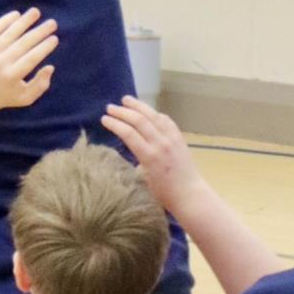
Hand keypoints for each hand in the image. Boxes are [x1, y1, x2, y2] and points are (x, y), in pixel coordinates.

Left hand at [0, 8, 57, 119]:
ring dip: (23, 21)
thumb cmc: (4, 97)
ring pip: (9, 33)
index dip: (45, 47)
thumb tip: (50, 66)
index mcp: (13, 76)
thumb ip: (41, 85)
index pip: (32, 58)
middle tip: (52, 23)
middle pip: (23, 43)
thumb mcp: (25, 98)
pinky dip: (4, 21)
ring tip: (35, 12)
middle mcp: (0, 63)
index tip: (54, 38)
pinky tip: (16, 14)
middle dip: (40, 32)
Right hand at [101, 96, 201, 215]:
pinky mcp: (179, 138)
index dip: (114, 124)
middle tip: (110, 107)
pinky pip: (166, 120)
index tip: (104, 119)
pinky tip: (148, 111)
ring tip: (126, 99)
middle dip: (122, 112)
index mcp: (149, 156)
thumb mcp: (145, 177)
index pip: (128, 133)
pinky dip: (155, 113)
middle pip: (139, 120)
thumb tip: (133, 147)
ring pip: (153, 116)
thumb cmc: (164, 192)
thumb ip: (138, 159)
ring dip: (138, 106)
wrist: (190, 193)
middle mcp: (160, 144)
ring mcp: (171, 139)